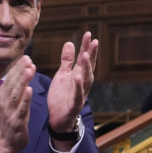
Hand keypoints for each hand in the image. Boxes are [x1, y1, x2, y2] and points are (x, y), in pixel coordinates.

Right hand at [0, 56, 34, 152]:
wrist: (8, 142)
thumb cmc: (13, 118)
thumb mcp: (14, 100)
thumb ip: (18, 85)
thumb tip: (24, 68)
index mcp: (4, 94)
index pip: (11, 77)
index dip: (18, 67)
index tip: (26, 56)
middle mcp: (5, 100)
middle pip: (13, 82)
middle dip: (20, 70)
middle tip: (28, 59)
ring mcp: (10, 111)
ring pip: (16, 93)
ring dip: (23, 81)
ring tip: (30, 70)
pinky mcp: (16, 121)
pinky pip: (21, 108)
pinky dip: (25, 99)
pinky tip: (30, 90)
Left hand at [47, 32, 98, 146]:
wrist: (57, 119)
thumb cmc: (62, 96)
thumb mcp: (62, 75)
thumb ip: (67, 60)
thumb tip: (70, 42)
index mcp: (79, 75)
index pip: (84, 59)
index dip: (87, 47)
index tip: (89, 34)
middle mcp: (82, 84)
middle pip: (88, 68)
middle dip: (91, 55)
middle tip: (93, 42)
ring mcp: (80, 94)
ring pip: (86, 80)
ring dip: (86, 68)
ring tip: (85, 55)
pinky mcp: (74, 105)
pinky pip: (77, 95)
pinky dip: (78, 87)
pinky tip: (77, 77)